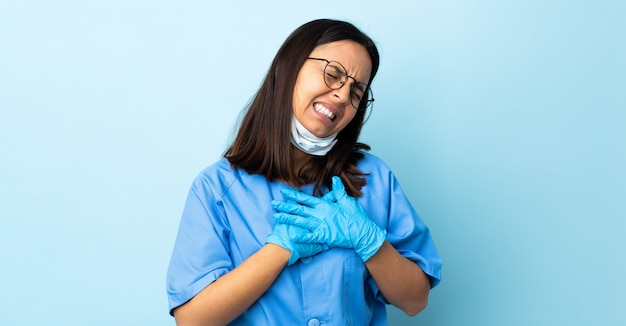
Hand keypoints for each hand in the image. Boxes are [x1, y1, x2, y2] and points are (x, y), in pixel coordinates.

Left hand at [272, 176, 386, 261]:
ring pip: (300, 221)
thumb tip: (335, 178)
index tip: (284, 192)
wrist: (362, 233)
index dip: (294, 195)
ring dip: (288, 219)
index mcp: (325, 206)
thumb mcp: (348, 201)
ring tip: (276, 217)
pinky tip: (291, 236)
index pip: (306, 199)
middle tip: (273, 203)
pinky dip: (300, 236)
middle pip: (299, 209)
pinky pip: (309, 237)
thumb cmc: (356, 217)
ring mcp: (321, 226)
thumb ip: (339, 191)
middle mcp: (320, 215)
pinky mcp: (324, 236)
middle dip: (285, 206)